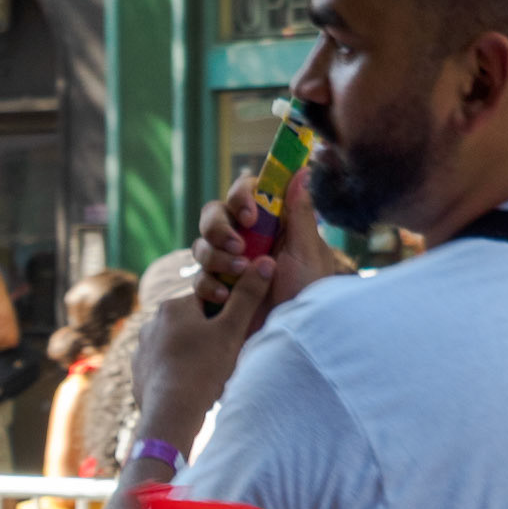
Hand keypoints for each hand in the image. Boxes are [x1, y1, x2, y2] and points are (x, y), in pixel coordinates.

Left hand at [133, 264, 274, 450]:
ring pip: (176, 348)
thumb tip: (266, 262)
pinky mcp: (137, 374)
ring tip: (206, 379)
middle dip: (207, 339)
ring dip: (192, 358)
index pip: (207, 301)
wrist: (170, 414)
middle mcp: (151, 323)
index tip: (232, 336)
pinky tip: (188, 390)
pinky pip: (163, 369)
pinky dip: (176, 376)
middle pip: (191, 325)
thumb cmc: (203, 369)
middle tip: (221, 361)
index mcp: (173, 306)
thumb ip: (248, 296)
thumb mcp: (232, 331)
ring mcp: (141, 350)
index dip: (225, 318)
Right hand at [193, 167, 337, 315]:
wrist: (293, 338)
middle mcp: (246, 240)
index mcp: (269, 224)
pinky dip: (209, 284)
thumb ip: (300, 212)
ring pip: (201, 246)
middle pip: (213, 215)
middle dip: (219, 228)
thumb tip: (302, 170)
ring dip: (215, 256)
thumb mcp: (308, 251)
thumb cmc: (308, 293)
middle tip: (237, 245)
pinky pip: (199, 280)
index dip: (241, 197)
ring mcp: (229, 266)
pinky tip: (225, 296)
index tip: (250, 216)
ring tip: (238, 273)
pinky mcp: (217, 292)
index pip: (244, 193)